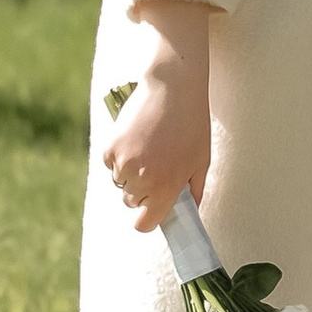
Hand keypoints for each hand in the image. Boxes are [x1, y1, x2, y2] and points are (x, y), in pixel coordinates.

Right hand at [103, 0, 214, 230]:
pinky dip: (119, 157)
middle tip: (158, 166)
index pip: (145, 224)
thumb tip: (190, 211)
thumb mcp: (201, 161)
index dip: (149, 217)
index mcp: (165, 187)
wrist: (173, 88)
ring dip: (131, 172)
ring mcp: (123, 163)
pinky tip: (136, 139)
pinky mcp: (110, 147)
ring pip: (121, 182)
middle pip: (132, 202)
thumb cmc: (192, 124)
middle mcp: (141, 180)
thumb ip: (194, 191)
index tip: (154, 207)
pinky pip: (111, 164)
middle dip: (143, 191)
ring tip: (149, 147)